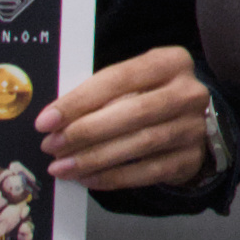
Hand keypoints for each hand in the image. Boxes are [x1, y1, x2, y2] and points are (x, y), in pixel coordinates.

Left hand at [38, 43, 215, 189]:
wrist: (190, 123)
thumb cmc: (148, 97)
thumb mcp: (132, 82)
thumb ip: (101, 93)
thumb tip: (56, 120)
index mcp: (171, 62)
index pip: (119, 79)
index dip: (79, 101)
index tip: (46, 120)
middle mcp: (189, 92)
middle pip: (132, 113)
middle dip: (85, 132)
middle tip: (51, 145)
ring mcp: (194, 127)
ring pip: (138, 144)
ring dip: (94, 158)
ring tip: (62, 166)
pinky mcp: (191, 159)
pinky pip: (147, 172)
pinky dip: (113, 177)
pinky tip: (87, 178)